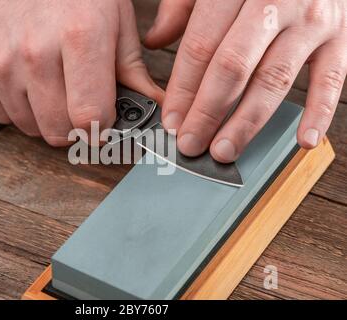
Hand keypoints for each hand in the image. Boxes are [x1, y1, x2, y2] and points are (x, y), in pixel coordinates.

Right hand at [0, 0, 162, 145]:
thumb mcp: (116, 21)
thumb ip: (134, 72)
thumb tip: (154, 107)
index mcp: (80, 38)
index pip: (89, 118)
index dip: (101, 128)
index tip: (104, 122)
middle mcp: (36, 52)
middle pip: (58, 131)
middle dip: (74, 126)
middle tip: (79, 104)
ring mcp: (1, 60)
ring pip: (30, 127)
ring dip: (46, 117)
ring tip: (53, 85)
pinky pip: (1, 115)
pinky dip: (18, 107)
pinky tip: (29, 82)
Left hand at [145, 0, 346, 161]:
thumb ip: (182, 7)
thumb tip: (155, 40)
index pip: (201, 46)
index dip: (183, 89)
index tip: (171, 121)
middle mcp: (275, 2)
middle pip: (233, 67)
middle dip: (208, 112)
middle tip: (191, 143)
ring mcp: (310, 20)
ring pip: (274, 80)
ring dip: (246, 122)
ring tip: (225, 150)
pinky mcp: (340, 37)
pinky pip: (332, 79)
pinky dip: (319, 112)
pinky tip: (303, 141)